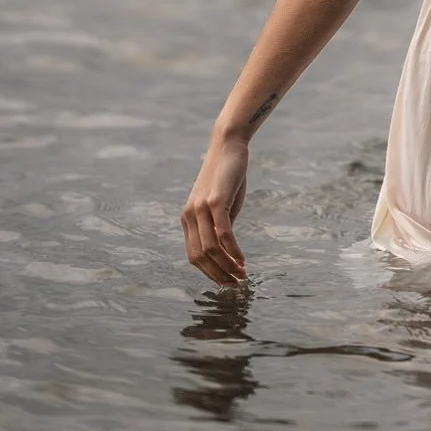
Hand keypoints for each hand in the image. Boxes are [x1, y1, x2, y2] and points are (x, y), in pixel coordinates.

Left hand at [180, 131, 248, 284]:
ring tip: (241, 276)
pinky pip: (223, 234)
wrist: (228, 146)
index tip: (226, 282)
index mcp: (188, 219)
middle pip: (200, 257)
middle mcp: (189, 216)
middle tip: (235, 285)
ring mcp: (200, 208)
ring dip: (226, 267)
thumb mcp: (222, 206)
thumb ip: (220, 226)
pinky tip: (242, 260)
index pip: (194, 256)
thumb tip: (226, 250)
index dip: (210, 273)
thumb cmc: (227, 176)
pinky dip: (233, 251)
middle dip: (218, 275)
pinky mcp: (215, 201)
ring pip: (211, 249)